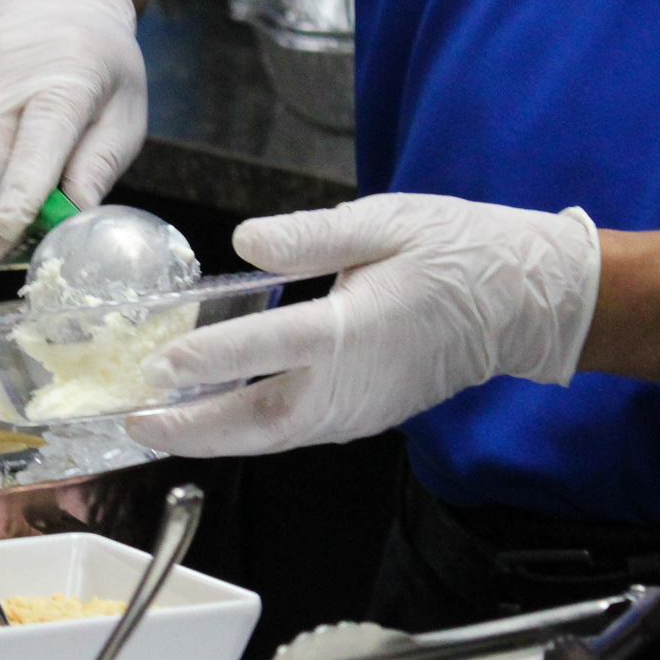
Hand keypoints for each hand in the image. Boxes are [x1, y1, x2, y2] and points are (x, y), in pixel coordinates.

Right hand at [0, 0, 146, 251]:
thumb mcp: (124, 114)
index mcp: (67, 75)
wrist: (45, 7)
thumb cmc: (96, 67)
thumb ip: (99, 166)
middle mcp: (3, 75)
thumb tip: (72, 218)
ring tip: (3, 225)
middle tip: (18, 247)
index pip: (39, 135)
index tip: (12, 225)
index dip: (23, 184)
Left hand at [126, 194, 602, 456]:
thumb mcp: (388, 221)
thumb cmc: (460, 251)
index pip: (275, 347)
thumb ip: (313, 236)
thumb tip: (246, 241)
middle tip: (133, 421)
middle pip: (262, 420)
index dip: (215, 357)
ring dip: (212, 438)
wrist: (526, 303)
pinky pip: (295, 434)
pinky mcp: (365, 417)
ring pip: (274, 437)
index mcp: (361, 327)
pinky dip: (246, 434)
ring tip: (155, 428)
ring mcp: (361, 409)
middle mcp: (356, 383)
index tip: (161, 363)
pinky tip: (211, 419)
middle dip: (192, 427)